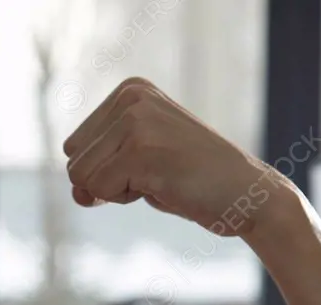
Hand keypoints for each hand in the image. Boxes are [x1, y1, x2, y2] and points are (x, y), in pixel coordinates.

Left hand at [63, 77, 299, 236]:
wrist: (248, 195)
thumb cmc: (192, 181)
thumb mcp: (136, 165)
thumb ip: (97, 171)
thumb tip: (76, 192)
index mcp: (129, 90)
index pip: (74, 147)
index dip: (105, 169)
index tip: (150, 162)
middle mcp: (130, 97)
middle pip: (72, 161)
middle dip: (107, 180)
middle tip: (156, 173)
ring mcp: (135, 121)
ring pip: (80, 177)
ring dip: (116, 191)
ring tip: (161, 177)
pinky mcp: (140, 151)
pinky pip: (97, 191)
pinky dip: (125, 199)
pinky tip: (163, 185)